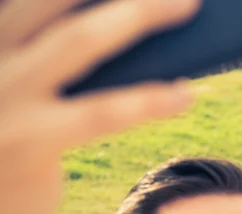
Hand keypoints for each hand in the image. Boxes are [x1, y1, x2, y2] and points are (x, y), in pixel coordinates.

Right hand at [0, 0, 199, 213]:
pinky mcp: (27, 139)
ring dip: (139, 16)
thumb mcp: (33, 86)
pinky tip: (187, 93)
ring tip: (189, 6)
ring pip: (79, 42)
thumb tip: (134, 18)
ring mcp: (3, 95)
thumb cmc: (22, 137)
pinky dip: (147, 100)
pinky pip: (100, 111)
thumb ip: (63, 51)